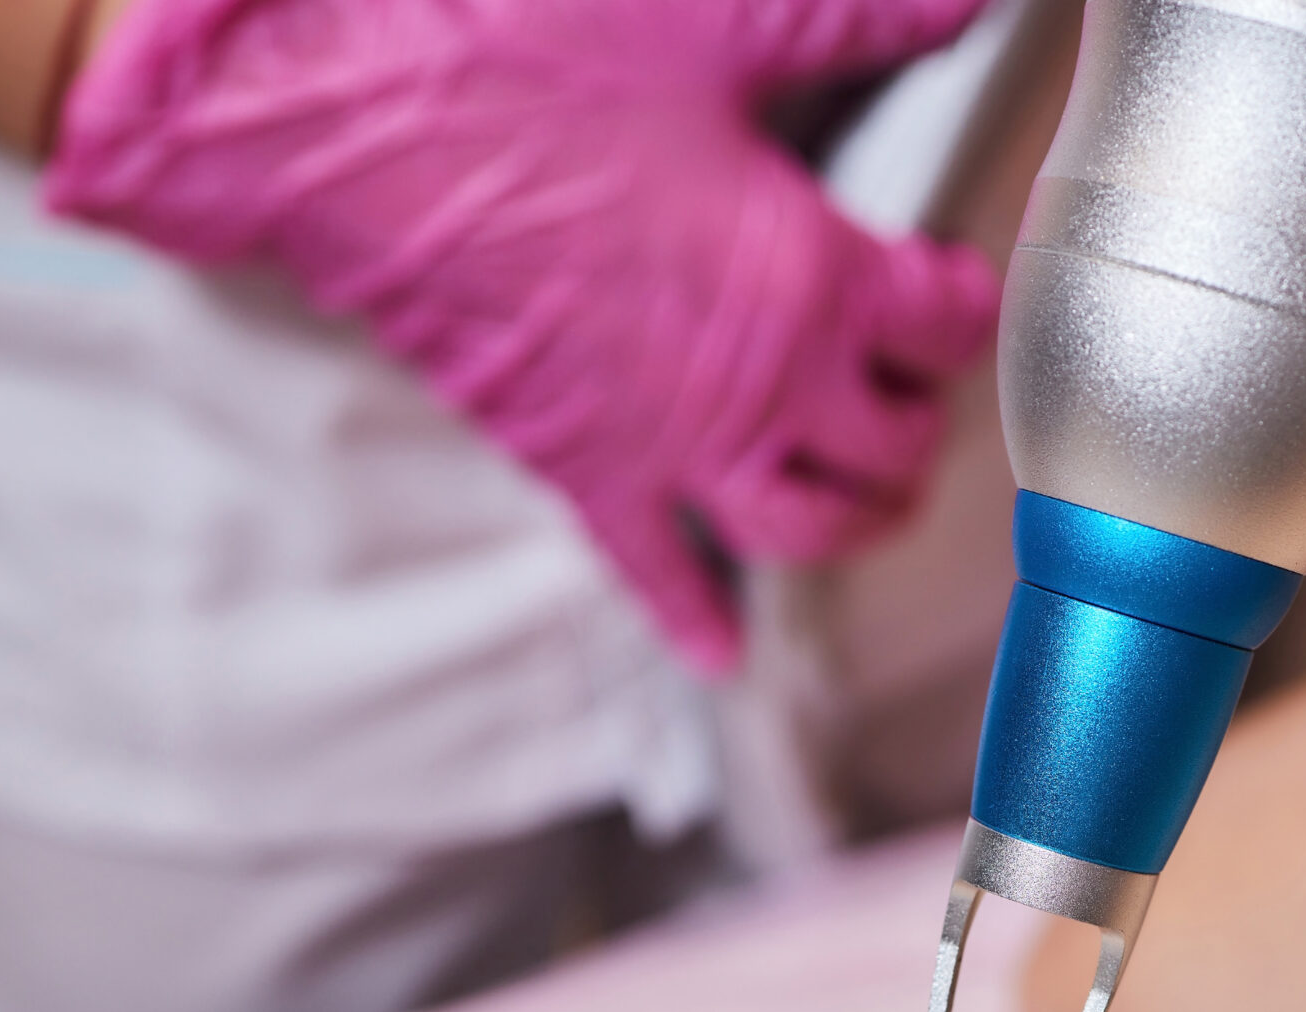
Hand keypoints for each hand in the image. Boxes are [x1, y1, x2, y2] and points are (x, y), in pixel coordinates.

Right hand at [44, 0, 1001, 672]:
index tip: (952, 282)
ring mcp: (670, 442)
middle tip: (915, 385)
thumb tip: (957, 1)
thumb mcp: (718, 16)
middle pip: (891, 445)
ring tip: (868, 496)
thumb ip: (855, 19)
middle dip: (920, 420)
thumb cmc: (514, 57)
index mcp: (810, 277)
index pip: (945, 326)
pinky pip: (651, 567)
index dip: (964, 302)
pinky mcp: (580, 463)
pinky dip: (693, 616)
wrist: (341, 123)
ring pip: (807, 529)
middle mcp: (758, 385)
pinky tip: (723, 651)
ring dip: (854, 520)